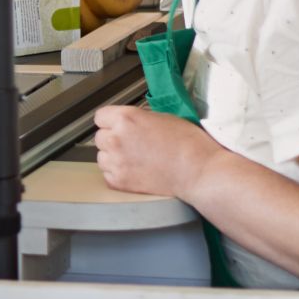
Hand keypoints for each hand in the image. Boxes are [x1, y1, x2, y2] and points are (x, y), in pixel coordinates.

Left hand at [93, 104, 217, 198]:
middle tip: (132, 145)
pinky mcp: (119, 181)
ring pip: (102, 156)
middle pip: (100, 137)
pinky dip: (118, 174)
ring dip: (113, 157)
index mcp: (126, 118)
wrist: (198, 171)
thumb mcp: (162, 117)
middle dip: (113, 139)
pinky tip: (135, 172)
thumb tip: (130, 123)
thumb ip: (139, 119)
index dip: (110, 122)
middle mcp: (116, 138)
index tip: (117, 126)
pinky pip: (108, 175)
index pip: (100, 117)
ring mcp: (115, 161)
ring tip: (135, 160)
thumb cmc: (188, 143)